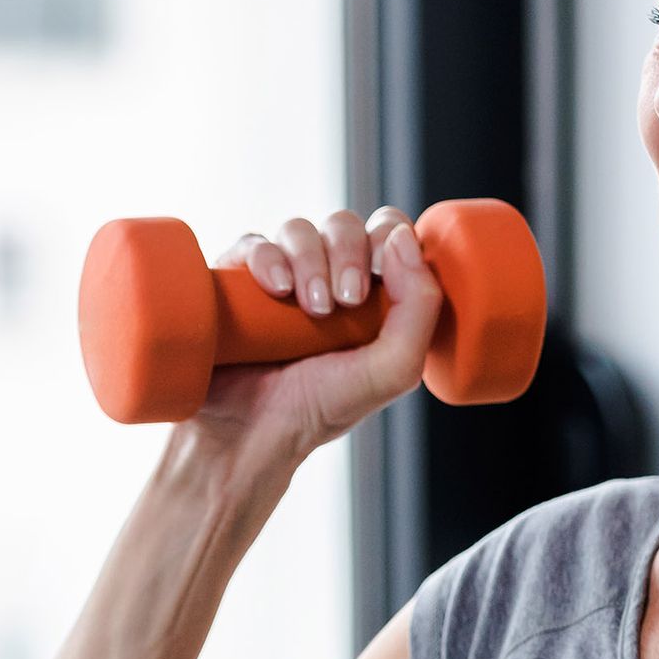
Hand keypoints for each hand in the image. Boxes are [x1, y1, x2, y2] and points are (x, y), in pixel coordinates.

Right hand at [181, 205, 443, 462]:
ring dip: (311, 260)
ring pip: (301, 229)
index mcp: (373, 295)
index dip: (389, 238)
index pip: (390, 232)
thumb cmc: (323, 408)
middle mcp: (329, 279)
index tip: (381, 276)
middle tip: (345, 301)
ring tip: (310, 308)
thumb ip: (419, 306)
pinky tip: (276, 290)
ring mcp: (282, 276)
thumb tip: (403, 236)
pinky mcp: (239, 280)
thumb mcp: (393, 370)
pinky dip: (268, 258)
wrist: (249, 434)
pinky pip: (255, 243)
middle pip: (346, 225)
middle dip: (350, 253)